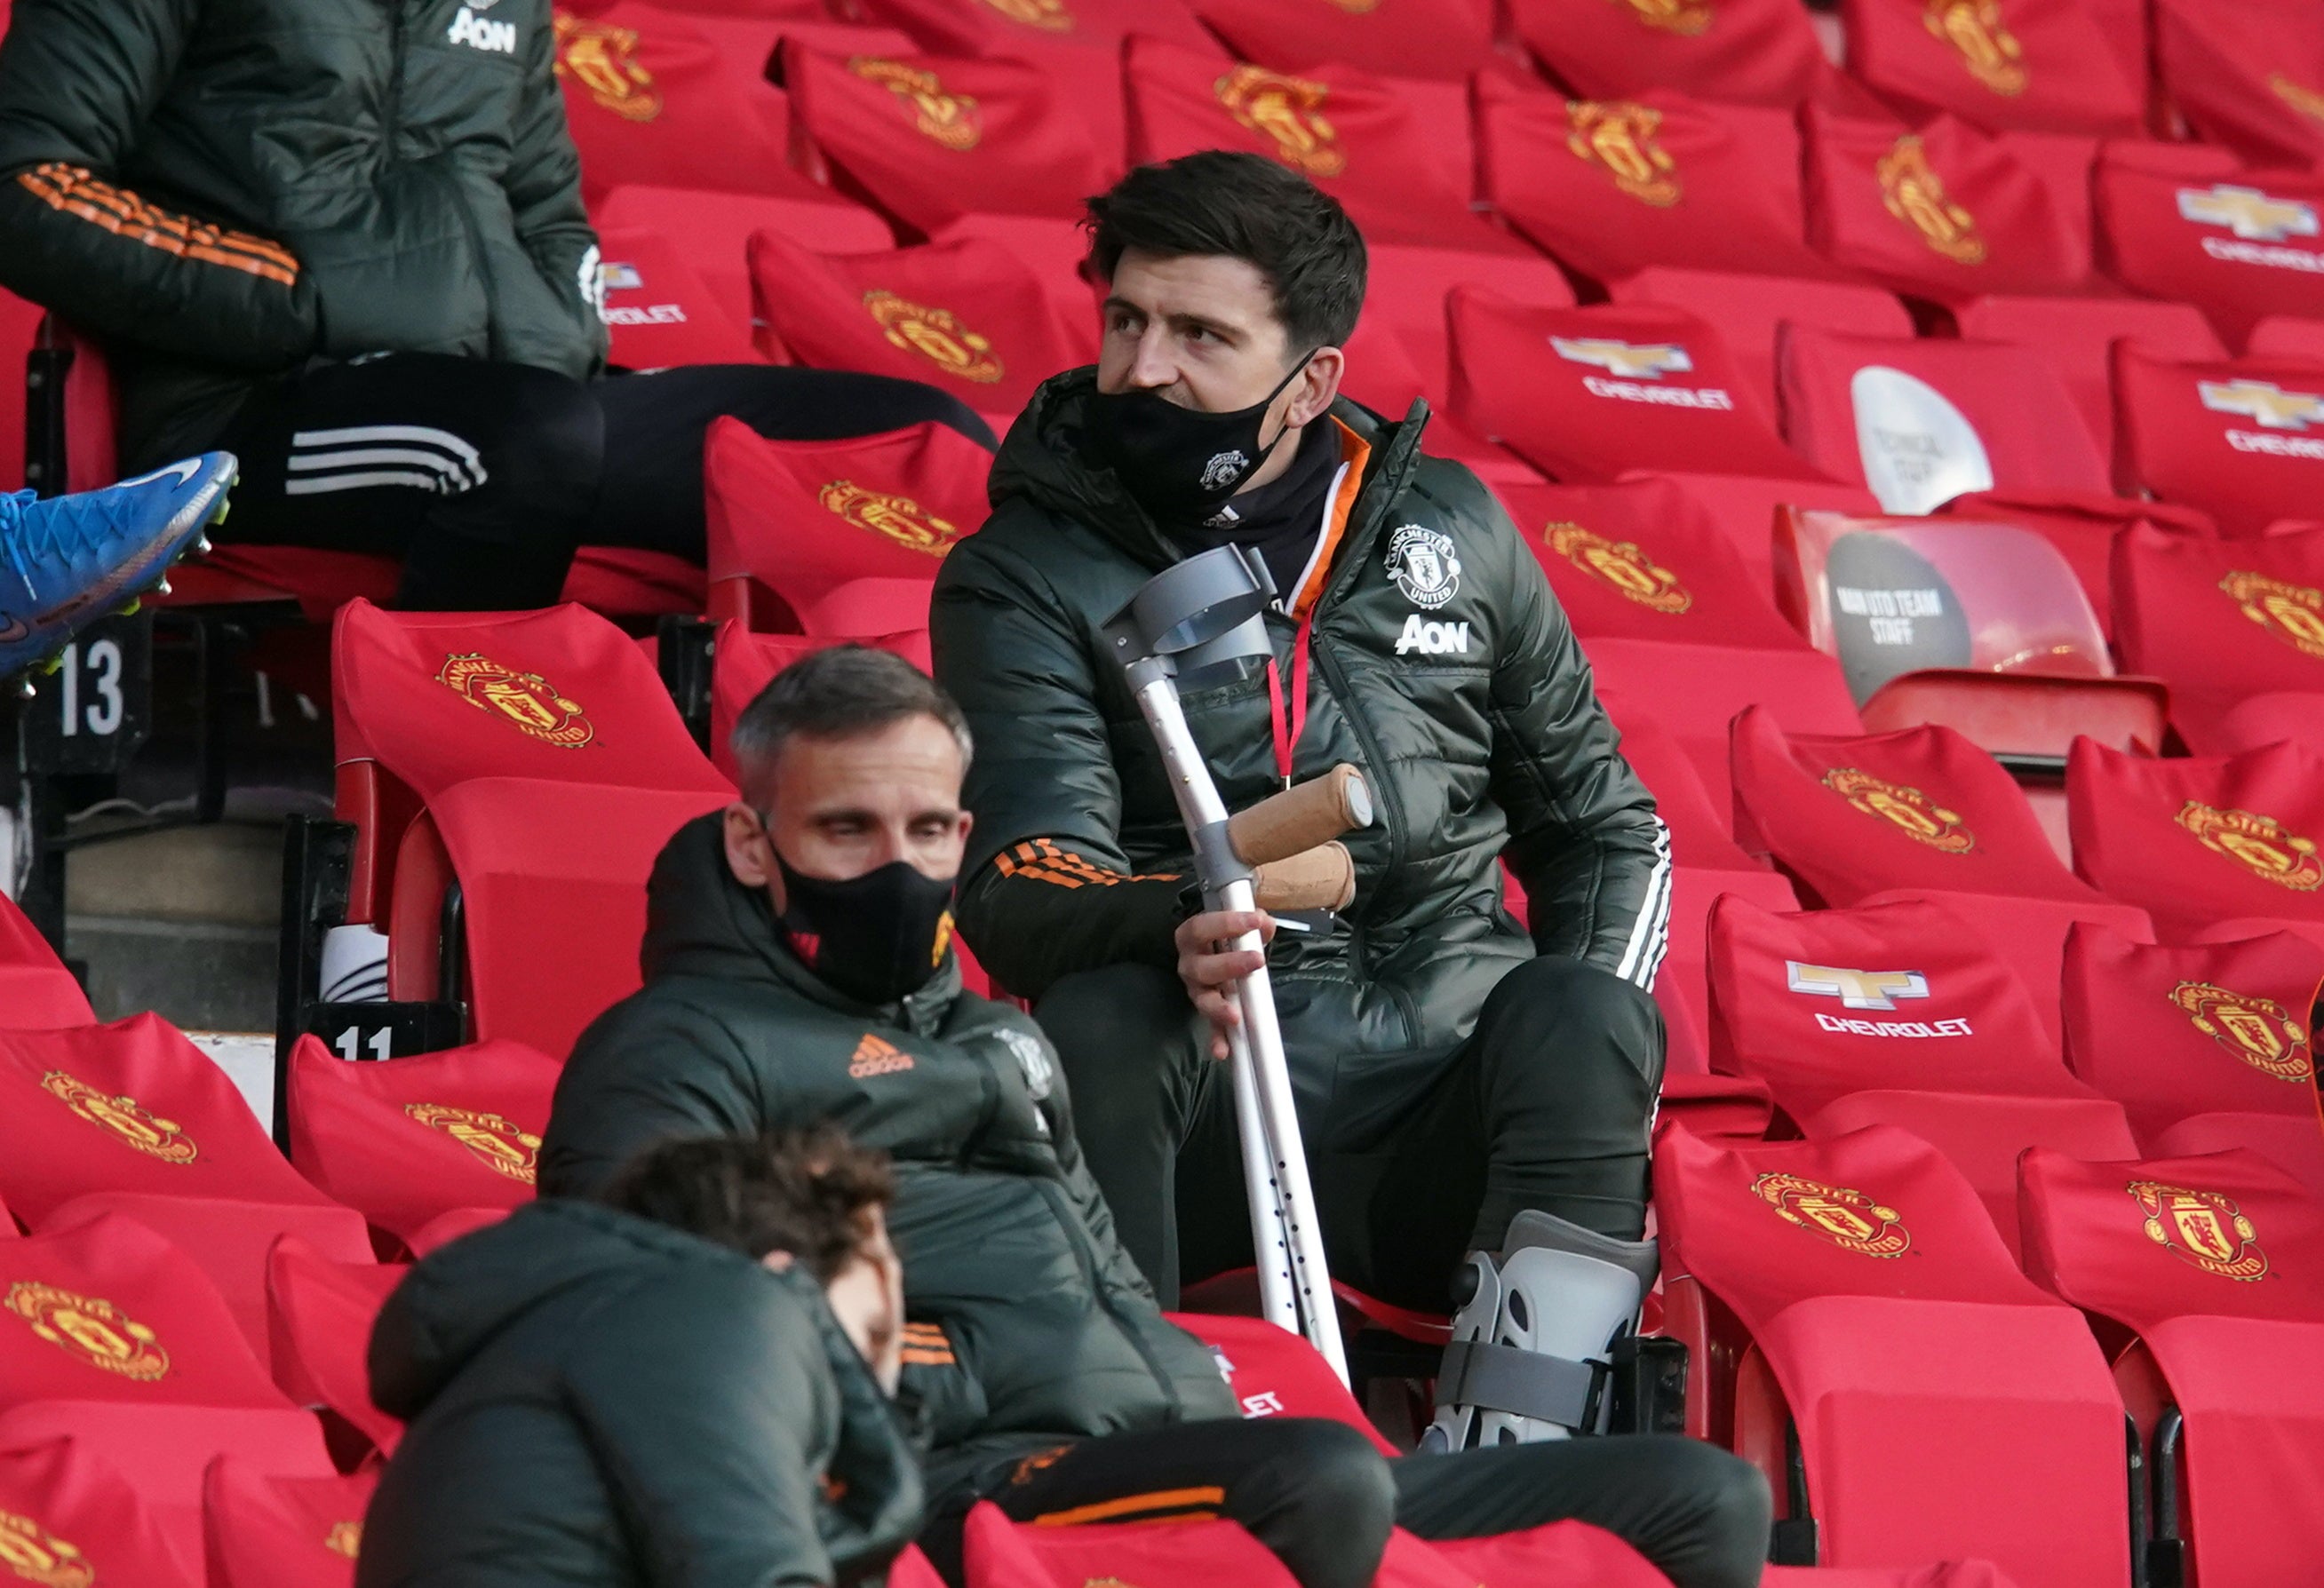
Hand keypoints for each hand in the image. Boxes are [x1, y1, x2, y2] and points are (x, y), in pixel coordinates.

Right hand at [1175, 908, 1275, 1060]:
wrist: (1217, 954)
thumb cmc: (1227, 936)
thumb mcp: (1240, 926)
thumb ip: (1255, 924)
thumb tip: (1265, 924)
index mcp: (1191, 937)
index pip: (1202, 927)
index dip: (1226, 923)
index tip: (1255, 921)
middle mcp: (1189, 964)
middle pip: (1201, 967)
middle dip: (1229, 964)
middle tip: (1257, 960)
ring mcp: (1197, 990)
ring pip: (1203, 1000)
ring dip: (1219, 1008)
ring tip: (1235, 1016)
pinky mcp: (1209, 1011)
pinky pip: (1211, 1027)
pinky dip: (1217, 1039)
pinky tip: (1222, 1052)